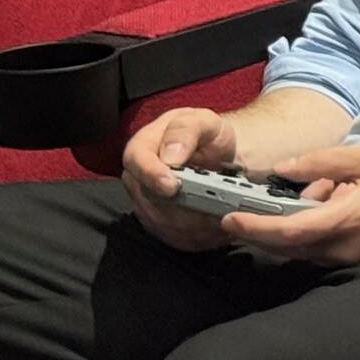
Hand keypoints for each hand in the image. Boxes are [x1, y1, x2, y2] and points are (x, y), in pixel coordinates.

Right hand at [121, 107, 241, 251]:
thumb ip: (187, 130)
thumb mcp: (205, 121)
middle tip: (214, 206)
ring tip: (223, 216)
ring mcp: (146, 203)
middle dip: (182, 206)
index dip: (152, 175)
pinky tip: (219, 227)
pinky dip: (199, 237)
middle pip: (149, 198)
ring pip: (162, 223)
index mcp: (144, 146)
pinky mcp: (160, 224)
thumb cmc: (210, 135)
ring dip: (194, 224)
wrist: (220, 155)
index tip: (173, 186)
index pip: (136, 161)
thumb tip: (170, 156)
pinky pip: (174, 238)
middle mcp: (138, 177)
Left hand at [219, 145, 359, 264]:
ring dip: (291, 224)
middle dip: (264, 225)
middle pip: (285, 244)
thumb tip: (283, 167)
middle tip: (260, 199)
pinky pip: (316, 250)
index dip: (256, 227)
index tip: (230, 218)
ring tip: (320, 192)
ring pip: (299, 248)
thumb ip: (326, 161)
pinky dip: (308, 230)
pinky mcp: (350, 264)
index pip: (288, 230)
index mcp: (345, 218)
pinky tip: (329, 205)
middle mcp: (340, 246)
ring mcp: (345, 260)